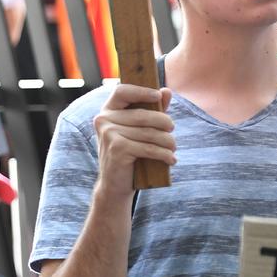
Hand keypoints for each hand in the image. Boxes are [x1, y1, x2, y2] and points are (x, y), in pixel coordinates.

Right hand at [93, 84, 174, 199]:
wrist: (114, 184)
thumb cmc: (128, 155)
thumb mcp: (138, 131)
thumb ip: (152, 110)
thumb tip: (166, 91)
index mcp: (107, 112)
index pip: (121, 91)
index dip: (141, 91)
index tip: (157, 96)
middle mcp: (104, 120)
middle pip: (143, 115)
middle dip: (164, 123)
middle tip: (172, 131)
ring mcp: (108, 134)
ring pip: (149, 133)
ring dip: (168, 142)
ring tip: (173, 148)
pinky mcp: (116, 149)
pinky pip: (148, 148)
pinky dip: (164, 154)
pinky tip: (170, 159)